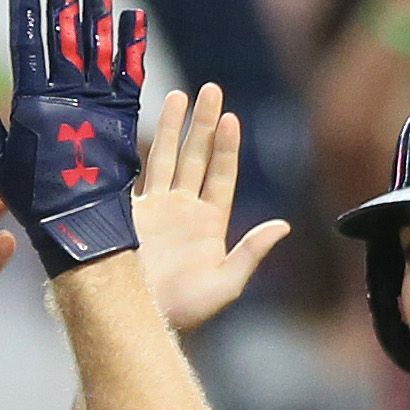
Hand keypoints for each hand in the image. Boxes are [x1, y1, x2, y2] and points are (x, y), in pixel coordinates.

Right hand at [0, 0, 147, 274]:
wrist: (80, 230)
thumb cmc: (32, 199)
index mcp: (31, 106)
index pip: (27, 47)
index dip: (26, 12)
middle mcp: (66, 98)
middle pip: (65, 36)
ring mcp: (98, 105)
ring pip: (98, 46)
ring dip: (98, 8)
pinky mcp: (124, 117)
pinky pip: (130, 73)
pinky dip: (131, 45)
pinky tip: (131, 17)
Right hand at [134, 83, 289, 329]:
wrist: (135, 320)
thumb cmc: (183, 310)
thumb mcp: (226, 284)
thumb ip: (252, 252)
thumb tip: (284, 225)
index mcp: (209, 223)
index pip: (220, 175)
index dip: (226, 147)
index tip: (230, 117)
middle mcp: (182, 210)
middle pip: (194, 158)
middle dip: (202, 124)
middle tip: (210, 89)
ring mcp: (153, 210)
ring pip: (164, 159)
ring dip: (172, 128)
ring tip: (178, 95)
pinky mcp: (126, 215)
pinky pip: (132, 176)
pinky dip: (135, 151)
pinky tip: (134, 125)